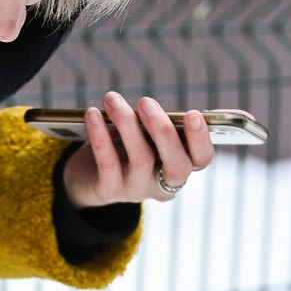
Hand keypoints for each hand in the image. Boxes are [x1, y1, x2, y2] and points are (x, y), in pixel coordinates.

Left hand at [62, 92, 215, 208]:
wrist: (88, 175)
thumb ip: (156, 122)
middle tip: (146, 102)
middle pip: (177, 165)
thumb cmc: (125, 145)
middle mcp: (164, 182)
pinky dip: (100, 136)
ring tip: (112, 99)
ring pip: (141, 160)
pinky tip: (92, 114)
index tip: (193, 114)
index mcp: (180, 164)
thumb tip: (151, 105)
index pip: (202, 158)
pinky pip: (108, 163)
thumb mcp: (146, 134)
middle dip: (164, 132)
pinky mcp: (110, 191)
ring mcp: (138, 190)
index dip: (201, 139)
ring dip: (127, 124)